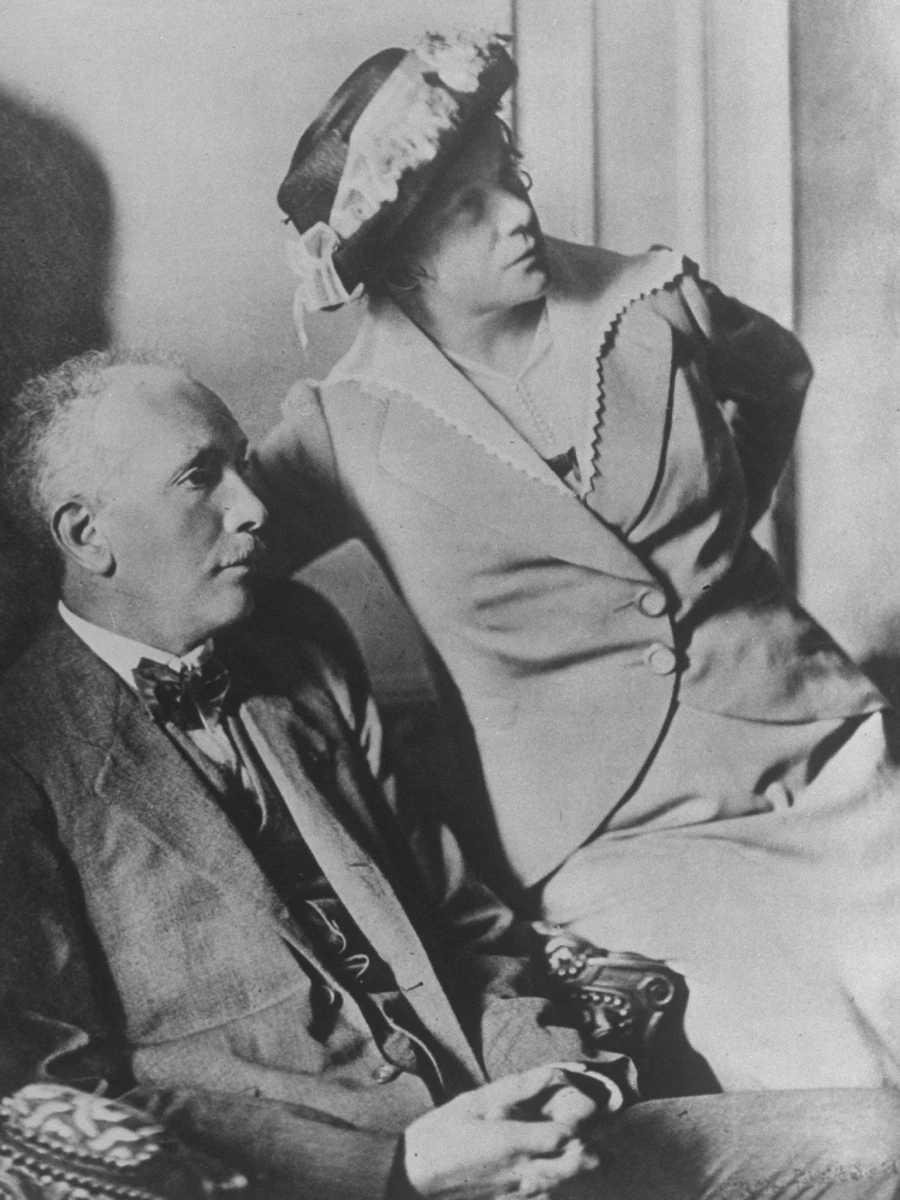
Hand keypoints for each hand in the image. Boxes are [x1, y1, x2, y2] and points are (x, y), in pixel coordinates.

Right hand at [402, 1065, 600, 1199]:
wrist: (411, 1176)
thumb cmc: (441, 1132)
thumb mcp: (476, 1101)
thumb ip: (518, 1088)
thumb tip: (551, 1072)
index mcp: (513, 1141)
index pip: (563, 1136)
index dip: (576, 1122)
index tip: (577, 1109)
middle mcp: (520, 1171)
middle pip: (570, 1166)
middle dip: (583, 1150)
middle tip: (584, 1135)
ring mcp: (513, 1192)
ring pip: (557, 1185)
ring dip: (568, 1169)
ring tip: (567, 1152)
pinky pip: (537, 1197)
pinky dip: (548, 1186)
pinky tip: (539, 1174)